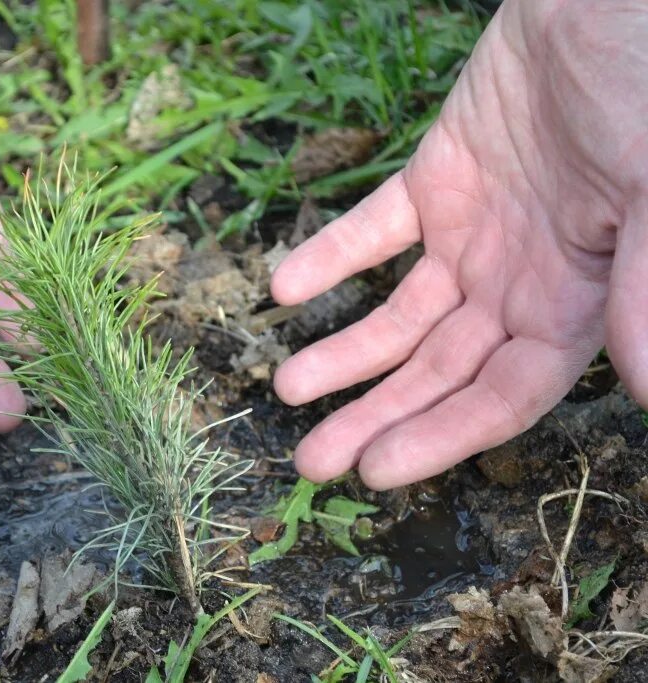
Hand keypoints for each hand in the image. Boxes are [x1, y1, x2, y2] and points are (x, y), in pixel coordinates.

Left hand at [271, 0, 647, 488]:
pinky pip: (374, 228)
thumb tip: (647, 389)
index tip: (373, 471)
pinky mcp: (437, 179)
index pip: (501, 394)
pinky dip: (329, 255)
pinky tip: (283, 288)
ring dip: (343, 352)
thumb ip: (643, 283)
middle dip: (376, 415)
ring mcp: (475, 232)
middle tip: (308, 461)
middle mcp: (521, 281)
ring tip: (285, 387)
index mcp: (577, 301)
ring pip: (400, 313)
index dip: (440, 436)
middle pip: (438, 370)